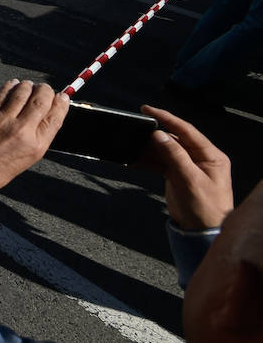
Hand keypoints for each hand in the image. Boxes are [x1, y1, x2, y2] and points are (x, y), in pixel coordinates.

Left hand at [0, 81, 68, 191]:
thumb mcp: (27, 158)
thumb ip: (38, 137)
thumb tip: (47, 115)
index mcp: (36, 145)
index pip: (55, 117)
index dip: (61, 104)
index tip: (62, 97)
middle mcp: (22, 130)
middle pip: (41, 100)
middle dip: (45, 90)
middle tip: (44, 89)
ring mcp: (4, 119)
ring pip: (23, 92)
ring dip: (28, 86)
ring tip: (28, 85)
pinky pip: (3, 93)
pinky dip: (11, 86)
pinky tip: (13, 84)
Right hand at [138, 107, 232, 229]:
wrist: (202, 233)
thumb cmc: (205, 208)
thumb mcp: (190, 180)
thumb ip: (175, 156)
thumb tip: (159, 134)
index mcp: (211, 156)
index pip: (187, 131)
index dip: (167, 118)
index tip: (147, 109)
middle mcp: (200, 158)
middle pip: (174, 139)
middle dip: (154, 136)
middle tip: (135, 130)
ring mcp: (188, 167)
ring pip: (164, 151)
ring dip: (148, 150)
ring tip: (132, 148)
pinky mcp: (177, 175)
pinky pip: (160, 164)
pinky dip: (147, 162)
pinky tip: (134, 162)